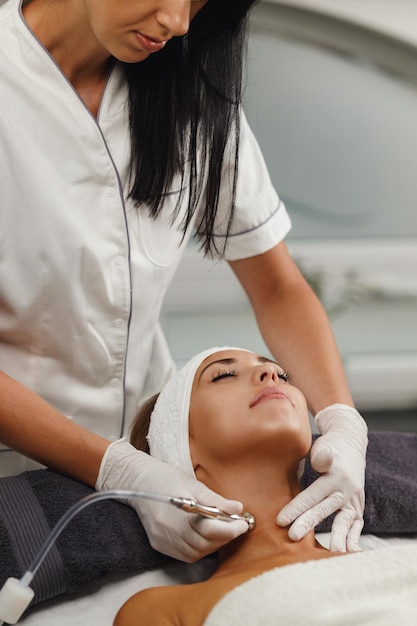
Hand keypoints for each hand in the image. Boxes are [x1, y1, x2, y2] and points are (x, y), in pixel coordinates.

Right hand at [96, 439, 247, 561]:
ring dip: (214, 544)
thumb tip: (238, 508)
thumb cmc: (167, 478)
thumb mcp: (193, 483)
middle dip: (225, 536)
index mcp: (179, 513)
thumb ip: (216, 500)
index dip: (230, 528)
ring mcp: (163, 541)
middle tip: (237, 525)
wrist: (138, 482)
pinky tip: (206, 537)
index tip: (243, 523)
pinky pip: (185, 554)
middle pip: (205, 544)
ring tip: (223, 530)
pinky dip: (200, 549)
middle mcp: (169, 531)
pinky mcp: (159, 545)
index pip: (210, 530)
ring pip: (196, 553)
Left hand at [276, 404, 367, 551]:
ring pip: (343, 521)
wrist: (351, 445)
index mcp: (335, 475)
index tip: (280, 521)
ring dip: (335, 538)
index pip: (312, 495)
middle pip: (324, 509)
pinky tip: (348, 553)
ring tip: (328, 553)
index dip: (296, 508)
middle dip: (307, 524)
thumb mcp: (325, 446)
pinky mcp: (358, 507)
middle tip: (293, 536)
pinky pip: (357, 525)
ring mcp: (354, 500)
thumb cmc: (331, 447)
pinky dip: (353, 539)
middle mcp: (346, 489)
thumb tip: (319, 462)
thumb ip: (321, 455)